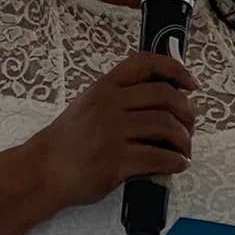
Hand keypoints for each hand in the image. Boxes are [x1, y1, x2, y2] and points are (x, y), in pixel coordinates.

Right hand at [20, 52, 197, 212]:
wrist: (43, 170)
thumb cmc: (68, 142)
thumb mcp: (88, 105)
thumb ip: (119, 98)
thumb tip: (161, 99)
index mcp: (104, 88)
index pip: (145, 64)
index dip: (175, 69)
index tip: (192, 83)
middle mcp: (109, 105)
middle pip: (166, 97)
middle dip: (187, 113)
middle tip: (189, 127)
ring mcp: (112, 133)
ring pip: (167, 127)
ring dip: (184, 141)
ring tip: (183, 150)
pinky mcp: (116, 161)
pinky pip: (159, 158)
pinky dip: (176, 162)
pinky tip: (176, 164)